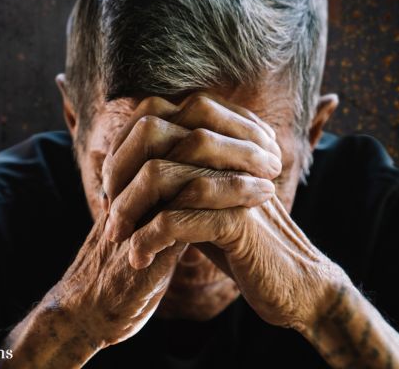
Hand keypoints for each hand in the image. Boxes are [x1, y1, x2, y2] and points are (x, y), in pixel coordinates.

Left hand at [103, 93, 398, 368]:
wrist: (291, 284)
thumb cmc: (240, 243)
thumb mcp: (202, 203)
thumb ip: (173, 176)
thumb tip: (115, 159)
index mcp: (222, 140)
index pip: (157, 114)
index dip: (124, 146)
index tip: (108, 184)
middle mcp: (229, 151)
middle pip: (155, 133)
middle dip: (120, 171)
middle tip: (107, 209)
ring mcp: (236, 182)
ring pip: (162, 173)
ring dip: (128, 208)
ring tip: (116, 237)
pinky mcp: (240, 222)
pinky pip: (179, 219)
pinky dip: (149, 238)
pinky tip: (139, 258)